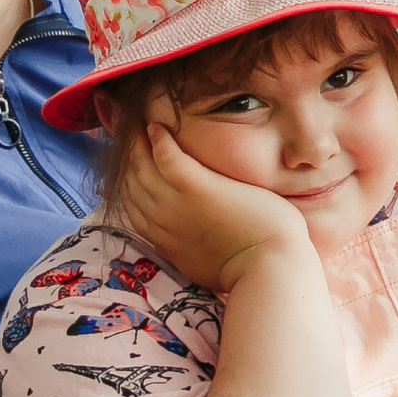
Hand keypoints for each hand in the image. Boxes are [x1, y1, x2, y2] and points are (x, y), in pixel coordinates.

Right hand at [111, 120, 314, 293]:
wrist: (269, 271)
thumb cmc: (251, 269)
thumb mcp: (207, 265)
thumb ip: (192, 249)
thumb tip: (193, 239)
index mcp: (165, 242)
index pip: (134, 206)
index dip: (129, 183)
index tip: (131, 165)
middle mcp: (162, 223)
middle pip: (132, 184)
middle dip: (128, 158)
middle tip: (128, 135)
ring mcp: (176, 205)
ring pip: (142, 168)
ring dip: (136, 143)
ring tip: (137, 125)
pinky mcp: (197, 188)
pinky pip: (166, 157)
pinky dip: (158, 139)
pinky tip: (157, 126)